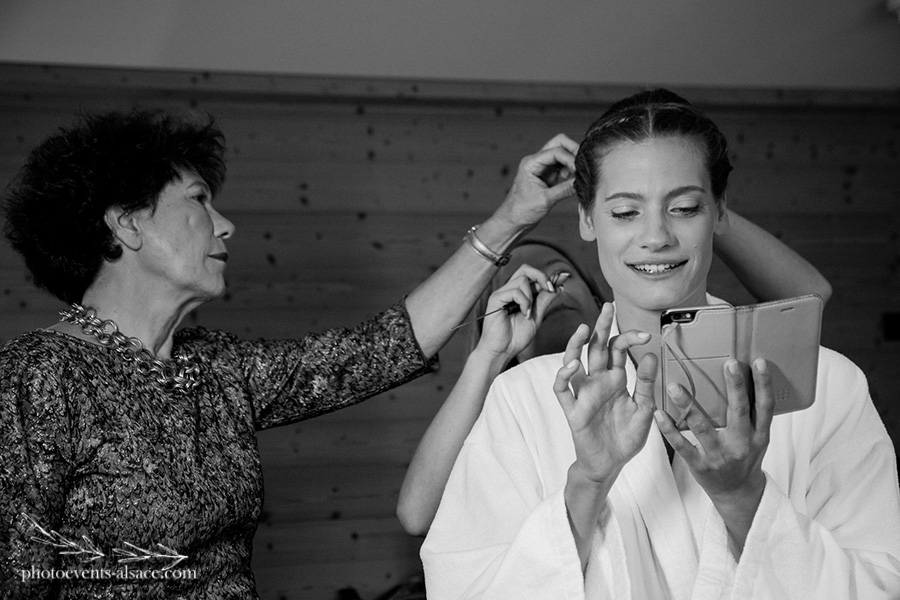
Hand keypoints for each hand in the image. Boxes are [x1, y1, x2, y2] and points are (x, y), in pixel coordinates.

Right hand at [475, 265, 568, 363]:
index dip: (547, 277)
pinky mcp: (495, 299)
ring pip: (522, 279)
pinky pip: (515, 291)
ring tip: (529, 313)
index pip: (532, 275)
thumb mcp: (537, 317)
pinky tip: (524, 314)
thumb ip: (545, 301)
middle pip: (525, 269)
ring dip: (531, 296)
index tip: (561, 282)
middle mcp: (509, 290)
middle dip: (541, 276)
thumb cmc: (515, 337)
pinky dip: (524, 302)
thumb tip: (558, 287)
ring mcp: (501, 293)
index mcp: (518, 293)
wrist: (502, 351)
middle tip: (550, 289)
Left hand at [493, 134, 577, 230]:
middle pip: (559, 144)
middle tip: (583, 164)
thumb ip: (564, 190)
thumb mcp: (545, 200)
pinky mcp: (548, 176)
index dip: (570, 158)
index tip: (580, 170)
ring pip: (562, 154)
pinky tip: (574, 180)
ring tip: (579, 175)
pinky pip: (563, 166)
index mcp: (531, 163)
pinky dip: (571, 170)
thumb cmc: (521, 211)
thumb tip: (581, 182)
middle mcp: (537, 162)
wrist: (513, 221)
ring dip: (573, 161)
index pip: (556, 151)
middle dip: (573, 151)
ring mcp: (543, 168)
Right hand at [553, 303, 657, 482]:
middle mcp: (597, 382)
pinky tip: (572, 365)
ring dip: (575, 345)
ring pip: (572, 362)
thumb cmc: (625, 437)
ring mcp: (582, 394)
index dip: (628, 339)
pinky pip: (562, 390)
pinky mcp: (572, 410)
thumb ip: (646, 383)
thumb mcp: (644, 409)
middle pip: (595, 348)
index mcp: (615, 379)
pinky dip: (563, 376)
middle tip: (607, 307)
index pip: (617, 350)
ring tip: (584, 330)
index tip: (645, 335)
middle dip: (600, 326)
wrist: (610, 464)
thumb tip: (651, 354)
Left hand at [656, 358, 772, 526]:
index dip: (764, 384)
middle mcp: (742, 444)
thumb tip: (743, 377)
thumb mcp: (757, 438)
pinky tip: (659, 413)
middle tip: (728, 363)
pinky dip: (669, 429)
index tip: (759, 361)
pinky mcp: (700, 465)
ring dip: (688, 405)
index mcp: (759, 435)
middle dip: (735, 387)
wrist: (737, 494)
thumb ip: (752, 414)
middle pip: (739, 412)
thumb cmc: (745, 457)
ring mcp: (720, 455)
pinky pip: (682, 446)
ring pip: (703, 427)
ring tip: (674, 385)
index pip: (765, 406)